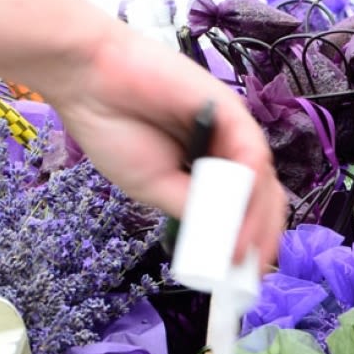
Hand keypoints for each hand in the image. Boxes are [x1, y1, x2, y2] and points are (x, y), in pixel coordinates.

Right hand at [38, 23, 287, 272]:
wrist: (90, 82)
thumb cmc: (115, 129)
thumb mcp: (155, 187)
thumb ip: (193, 209)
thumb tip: (229, 242)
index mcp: (206, 165)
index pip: (244, 203)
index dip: (250, 237)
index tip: (245, 271)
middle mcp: (225, 147)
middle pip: (262, 193)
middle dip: (262, 234)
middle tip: (252, 269)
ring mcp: (230, 128)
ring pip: (262, 178)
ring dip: (256, 220)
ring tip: (241, 254)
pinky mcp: (229, 109)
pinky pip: (251, 152)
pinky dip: (248, 189)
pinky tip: (236, 218)